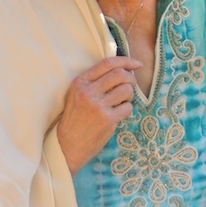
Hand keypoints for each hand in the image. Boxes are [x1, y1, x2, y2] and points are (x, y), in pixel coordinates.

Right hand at [57, 56, 141, 175]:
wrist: (67, 145)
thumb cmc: (76, 118)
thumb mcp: (77, 94)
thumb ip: (95, 81)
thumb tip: (123, 69)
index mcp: (80, 82)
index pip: (107, 63)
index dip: (126, 61)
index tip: (137, 64)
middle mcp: (88, 92)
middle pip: (121, 74)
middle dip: (131, 79)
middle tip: (131, 86)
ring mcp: (98, 106)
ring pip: (127, 90)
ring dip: (129, 96)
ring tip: (121, 102)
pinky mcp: (107, 120)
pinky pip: (128, 107)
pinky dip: (127, 110)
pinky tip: (118, 114)